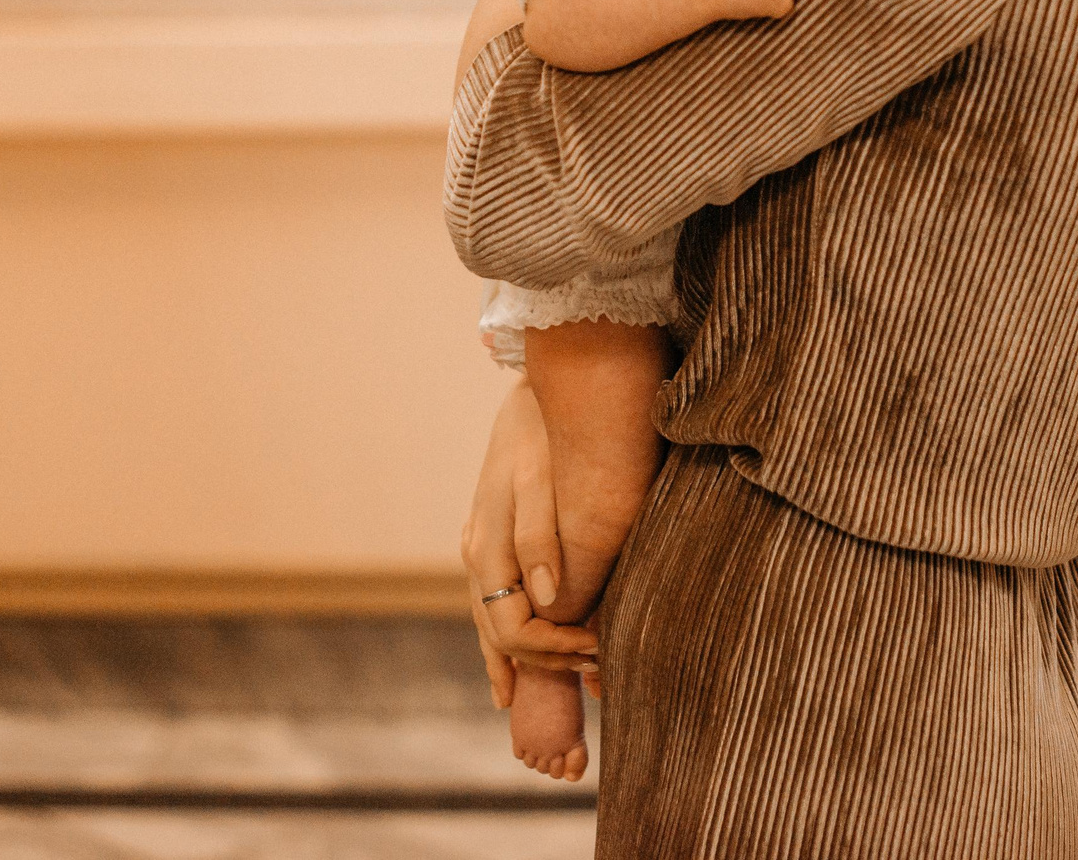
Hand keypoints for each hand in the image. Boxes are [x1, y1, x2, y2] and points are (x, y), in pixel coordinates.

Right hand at [464, 383, 599, 706]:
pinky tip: (512, 664)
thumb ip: (541, 539)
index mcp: (489, 549)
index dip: (556, 651)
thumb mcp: (542, 480)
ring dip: (522, 659)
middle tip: (596, 671)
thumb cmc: (545, 432)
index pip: (515, 630)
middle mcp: (477, 553)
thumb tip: (550, 600)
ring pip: (492, 622)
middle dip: (545, 662)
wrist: (537, 386)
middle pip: (501, 635)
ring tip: (546, 692)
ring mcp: (480, 544)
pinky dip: (504, 638)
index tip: (599, 652)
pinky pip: (493, 600)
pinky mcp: (491, 533)